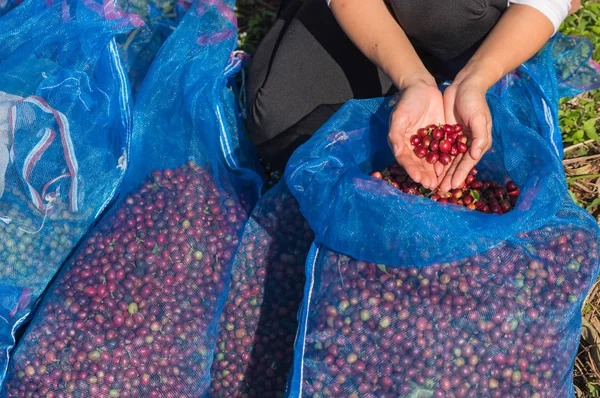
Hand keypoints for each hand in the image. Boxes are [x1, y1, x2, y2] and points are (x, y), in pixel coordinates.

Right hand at [388, 79, 445, 188]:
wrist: (422, 87)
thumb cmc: (407, 101)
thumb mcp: (399, 116)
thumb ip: (396, 134)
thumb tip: (396, 151)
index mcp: (401, 143)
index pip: (406, 160)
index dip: (412, 170)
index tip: (419, 179)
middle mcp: (413, 146)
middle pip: (419, 164)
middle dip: (425, 175)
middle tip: (432, 185)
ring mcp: (427, 143)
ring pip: (431, 161)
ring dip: (435, 172)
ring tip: (441, 182)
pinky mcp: (439, 137)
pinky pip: (442, 151)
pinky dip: (445, 161)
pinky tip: (451, 168)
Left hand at [439, 76, 491, 191]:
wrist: (464, 85)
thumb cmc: (475, 101)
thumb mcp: (479, 118)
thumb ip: (479, 137)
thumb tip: (476, 155)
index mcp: (478, 143)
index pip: (468, 162)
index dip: (460, 174)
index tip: (452, 186)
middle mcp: (468, 144)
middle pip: (457, 164)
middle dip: (449, 177)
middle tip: (440, 190)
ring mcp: (456, 139)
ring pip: (448, 159)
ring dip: (442, 172)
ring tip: (434, 184)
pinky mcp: (446, 134)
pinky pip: (440, 149)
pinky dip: (435, 159)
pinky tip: (428, 168)